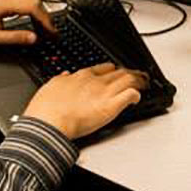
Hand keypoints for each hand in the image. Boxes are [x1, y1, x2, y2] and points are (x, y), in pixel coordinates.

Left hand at [0, 0, 54, 47]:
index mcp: (4, 3)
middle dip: (47, 17)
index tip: (52, 32)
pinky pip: (24, 2)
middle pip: (36, 1)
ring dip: (40, 14)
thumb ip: (15, 38)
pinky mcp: (2, 0)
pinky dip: (33, 12)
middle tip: (52, 33)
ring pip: (31, 1)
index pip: (34, 8)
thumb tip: (33, 38)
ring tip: (45, 30)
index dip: (46, 21)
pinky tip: (33, 23)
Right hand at [23, 63, 145, 139]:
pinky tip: (137, 98)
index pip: (103, 68)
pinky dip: (136, 95)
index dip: (112, 70)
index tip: (116, 72)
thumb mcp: (51, 86)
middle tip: (136, 77)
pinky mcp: (112, 106)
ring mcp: (105, 92)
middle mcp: (95, 81)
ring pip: (128, 79)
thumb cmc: (47, 108)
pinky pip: (130, 95)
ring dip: (138, 81)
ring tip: (143, 84)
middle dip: (130, 73)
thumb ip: (61, 80)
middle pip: (119, 71)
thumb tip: (65, 75)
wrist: (49, 121)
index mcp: (81, 77)